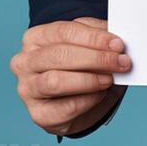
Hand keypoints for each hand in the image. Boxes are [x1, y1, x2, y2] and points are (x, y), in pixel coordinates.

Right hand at [10, 17, 128, 136]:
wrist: (72, 98)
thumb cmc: (78, 64)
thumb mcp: (87, 42)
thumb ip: (99, 37)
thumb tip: (116, 41)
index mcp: (36, 37)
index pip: (64, 31)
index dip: (94, 38)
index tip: (118, 44)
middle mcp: (25, 62)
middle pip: (60, 55)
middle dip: (96, 58)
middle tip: (121, 62)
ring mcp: (28, 89)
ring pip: (56, 81)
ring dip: (90, 80)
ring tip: (110, 78)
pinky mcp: (38, 114)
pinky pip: (65, 107)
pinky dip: (88, 100)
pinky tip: (100, 94)